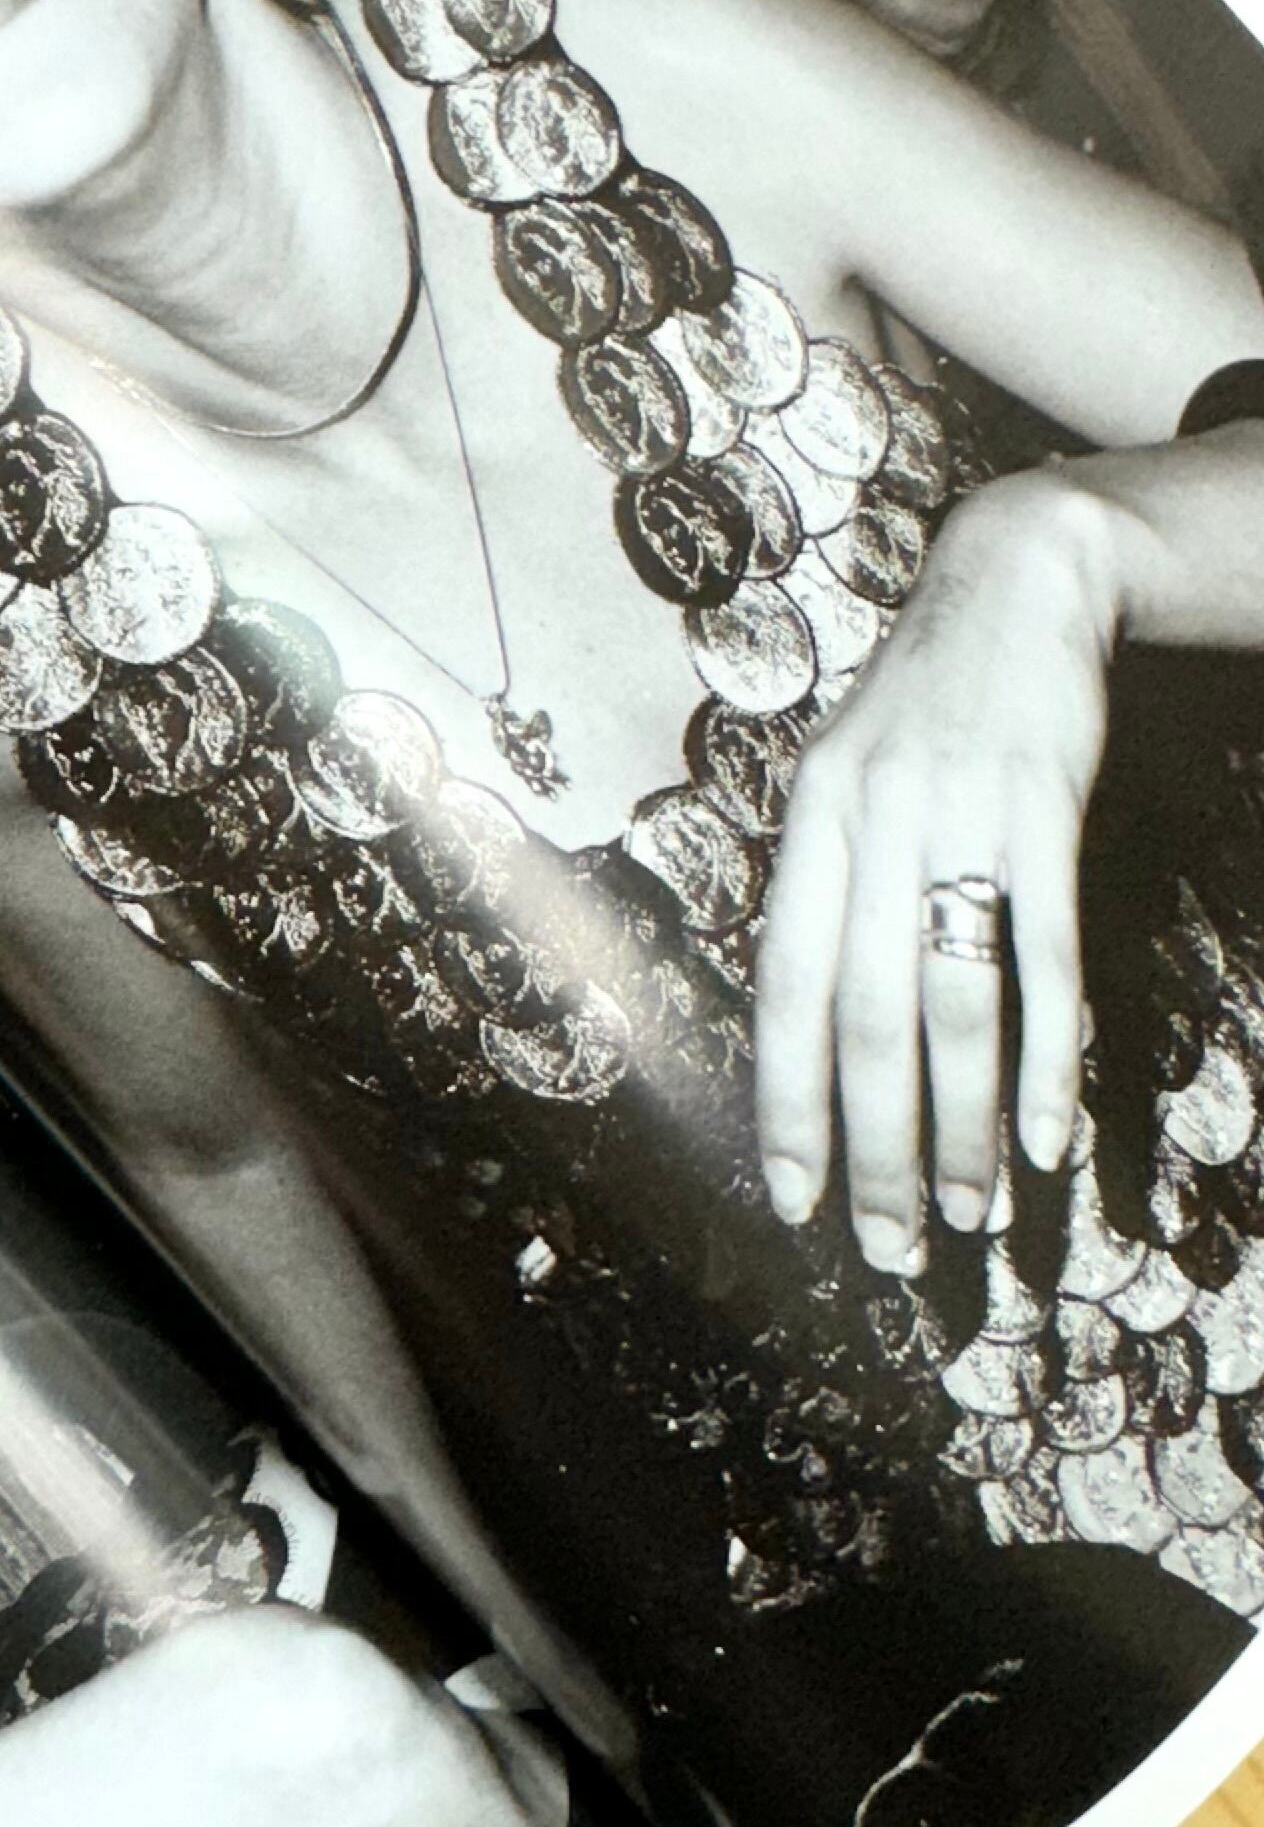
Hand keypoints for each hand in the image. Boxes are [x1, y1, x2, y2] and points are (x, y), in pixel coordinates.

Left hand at [754, 469, 1120, 1266]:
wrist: (1015, 578)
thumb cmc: (924, 701)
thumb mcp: (846, 777)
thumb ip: (828, 887)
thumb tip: (809, 1018)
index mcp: (806, 828)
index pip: (782, 993)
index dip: (787, 1102)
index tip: (793, 1200)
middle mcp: (867, 828)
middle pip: (863, 1021)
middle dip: (872, 1147)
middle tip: (888, 1247)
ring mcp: (956, 819)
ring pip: (950, 1005)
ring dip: (957, 1123)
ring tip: (965, 1215)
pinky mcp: (1043, 815)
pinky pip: (1042, 956)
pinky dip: (1044, 1054)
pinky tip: (1043, 1136)